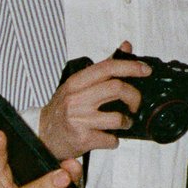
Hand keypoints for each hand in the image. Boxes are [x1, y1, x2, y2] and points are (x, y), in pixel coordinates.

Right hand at [35, 46, 149, 159]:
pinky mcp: (82, 138)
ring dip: (126, 122)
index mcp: (76, 82)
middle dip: (134, 97)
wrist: (42, 135)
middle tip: (134, 104)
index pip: (108, 67)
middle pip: (117, 89)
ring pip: (118, 118)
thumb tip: (126, 47)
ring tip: (122, 123)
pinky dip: (114, 140)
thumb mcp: (78, 85)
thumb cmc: (62, 110)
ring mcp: (79, 119)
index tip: (145, 70)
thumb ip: (103, 68)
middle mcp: (76, 99)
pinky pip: (111, 139)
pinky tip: (107, 137)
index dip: (131, 67)